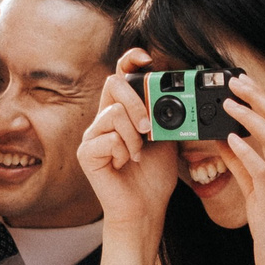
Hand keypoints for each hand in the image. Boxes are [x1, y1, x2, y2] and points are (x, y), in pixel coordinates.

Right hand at [77, 48, 178, 229]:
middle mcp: (104, 119)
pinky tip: (125, 163)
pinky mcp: (86, 152)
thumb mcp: (168, 137)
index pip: (121, 76)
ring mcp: (93, 135)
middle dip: (138, 103)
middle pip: (114, 84)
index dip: (130, 61)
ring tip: (138, 153)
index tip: (145, 58)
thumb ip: (166, 114)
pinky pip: (107, 137)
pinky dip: (124, 151)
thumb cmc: (154, 174)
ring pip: (114, 113)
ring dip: (134, 135)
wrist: (146, 207)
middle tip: (150, 128)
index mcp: (123, 111)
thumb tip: (178, 92)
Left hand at [221, 71, 264, 264]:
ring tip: (228, 104)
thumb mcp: (259, 194)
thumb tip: (225, 140)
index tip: (242, 84)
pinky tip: (230, 140)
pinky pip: (262, 169)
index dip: (261, 100)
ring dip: (250, 117)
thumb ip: (244, 166)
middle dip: (256, 98)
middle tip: (234, 81)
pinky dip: (246, 151)